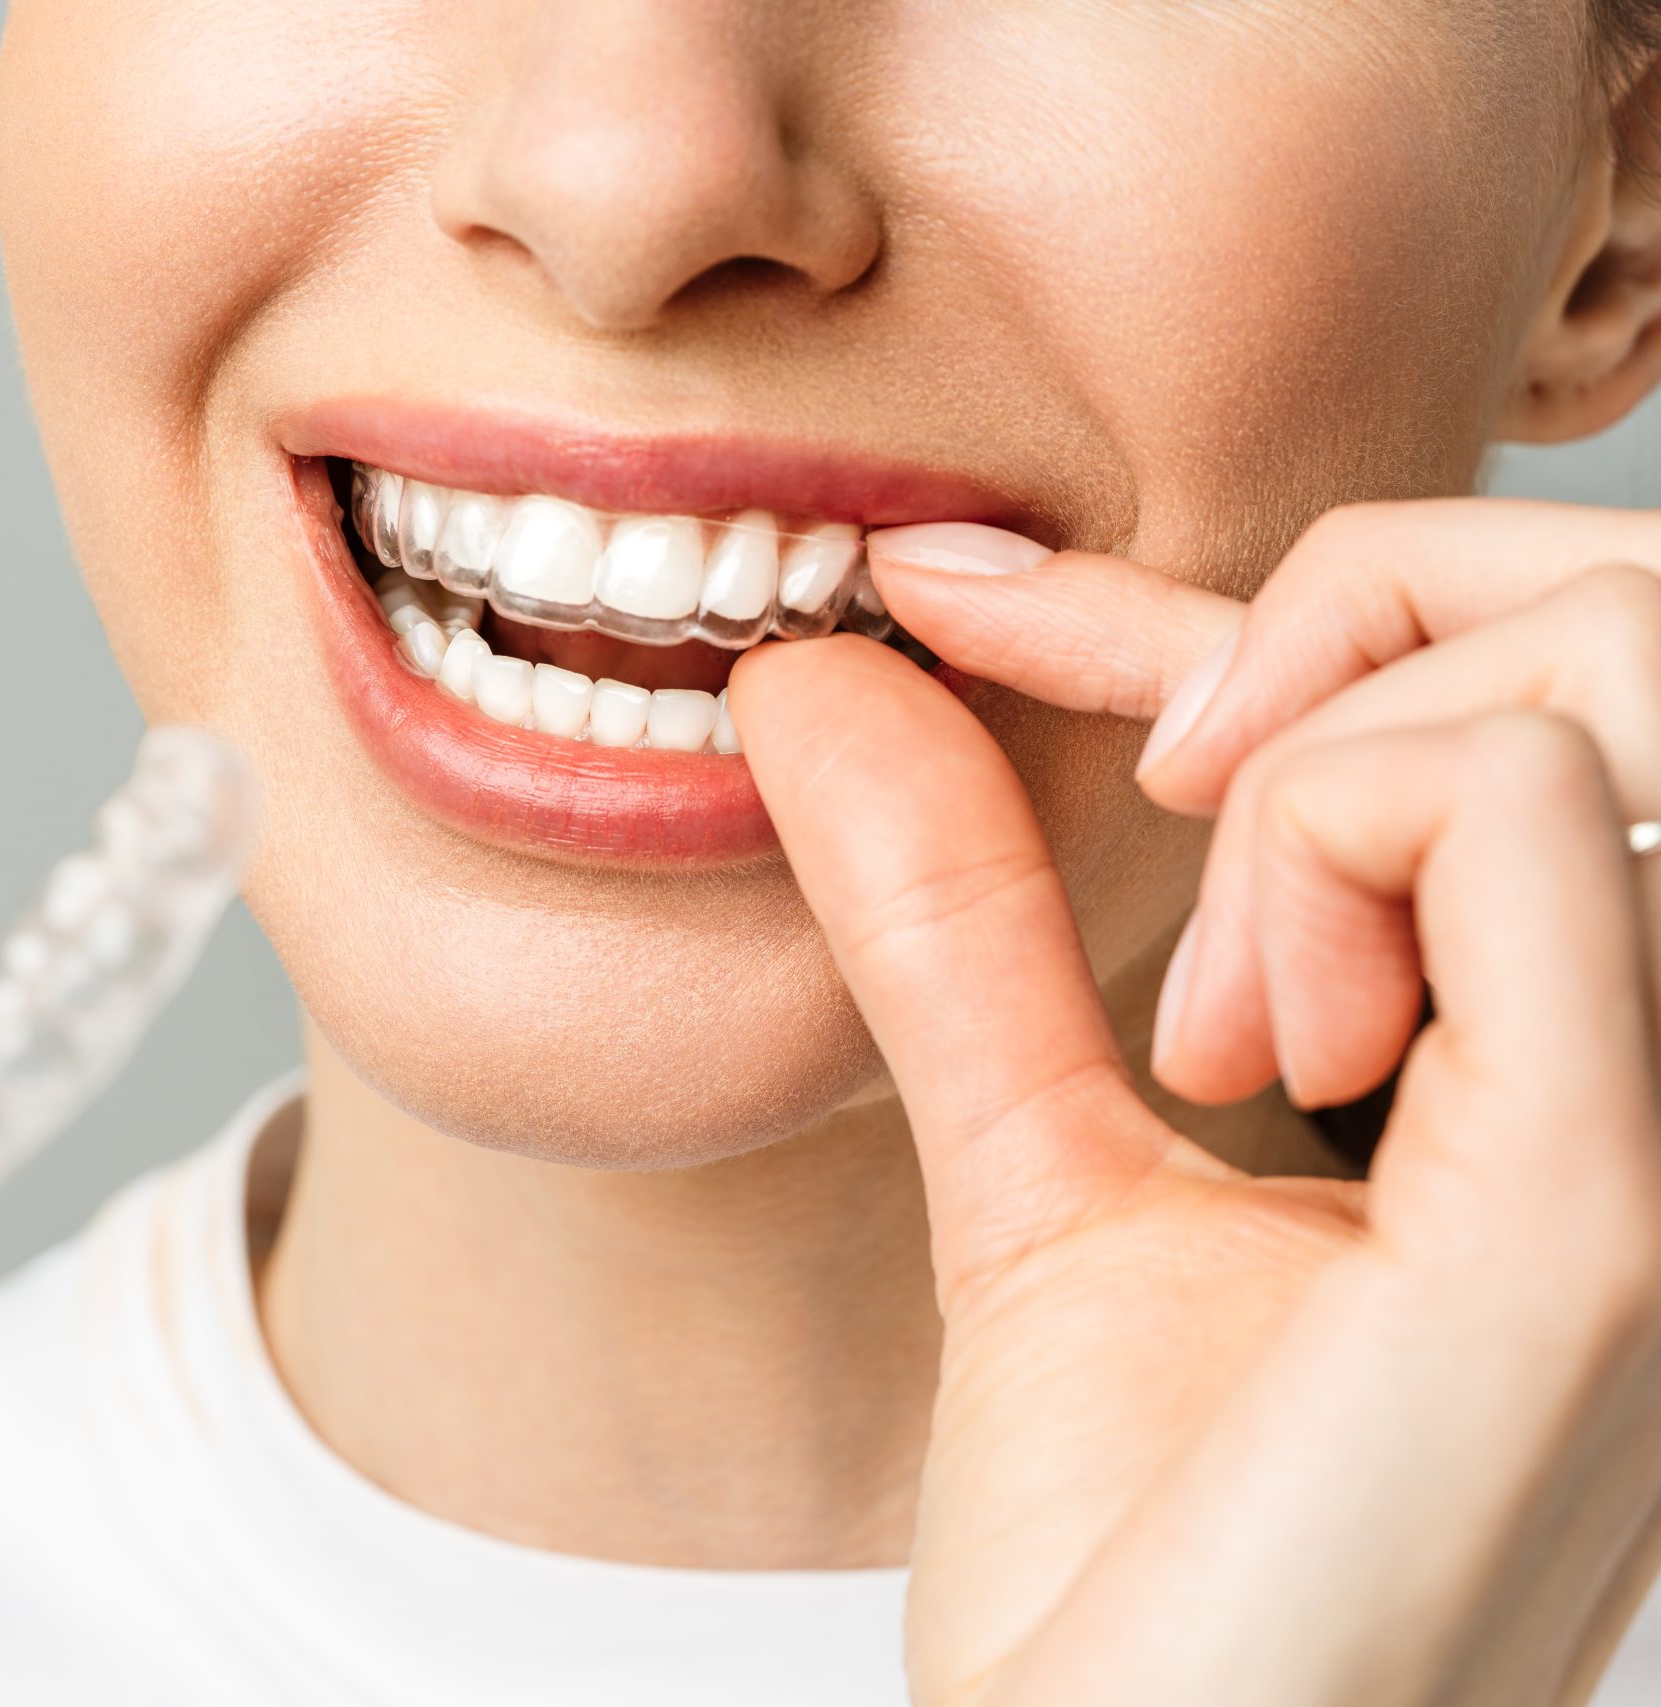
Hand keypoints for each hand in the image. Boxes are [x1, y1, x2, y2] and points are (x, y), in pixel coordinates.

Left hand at [729, 498, 1660, 1706]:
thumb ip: (968, 927)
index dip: (1235, 607)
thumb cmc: (1135, 1558)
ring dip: (1320, 768)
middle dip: (1346, 619)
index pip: (1503, 705)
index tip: (958, 596)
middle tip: (1163, 812)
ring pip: (1574, 682)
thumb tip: (820, 684)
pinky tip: (1245, 1060)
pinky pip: (1508, 811)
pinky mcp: (1601, 1208)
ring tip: (1219, 1036)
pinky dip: (1325, 835)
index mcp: (1596, 1092)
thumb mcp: (1043, 1169)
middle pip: (1616, 629)